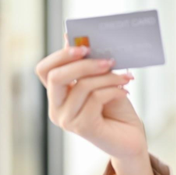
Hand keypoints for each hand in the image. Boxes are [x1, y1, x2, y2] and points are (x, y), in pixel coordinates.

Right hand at [35, 35, 147, 159]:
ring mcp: (67, 120)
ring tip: (125, 77)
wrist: (131, 137)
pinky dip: (113, 90)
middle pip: (56, 77)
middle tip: (108, 59)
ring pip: (81, 86)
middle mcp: (57, 108)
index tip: (85, 46)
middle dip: (83, 64)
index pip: (44, 70)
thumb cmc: (115, 108)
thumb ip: (86, 63)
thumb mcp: (101, 80)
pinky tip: (125, 91)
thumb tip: (72, 36)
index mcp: (57, 94)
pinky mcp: (83, 128)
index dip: (60, 55)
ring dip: (107, 77)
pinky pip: (95, 99)